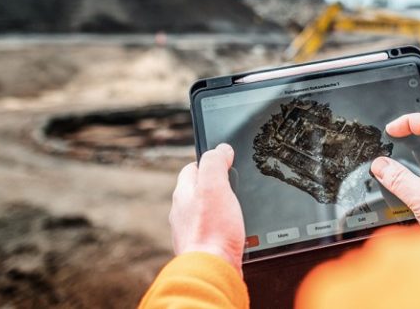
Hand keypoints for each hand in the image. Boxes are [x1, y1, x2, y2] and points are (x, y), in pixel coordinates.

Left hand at [170, 143, 244, 273]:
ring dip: (220, 209)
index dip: (210, 161)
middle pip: (199, 190)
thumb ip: (215, 163)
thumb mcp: (214, 185)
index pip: (192, 168)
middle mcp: (183, 212)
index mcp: (183, 193)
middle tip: (235, 186)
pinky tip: (235, 232)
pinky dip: (223, 229)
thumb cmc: (212, 230)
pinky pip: (213, 231)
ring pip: (206, 212)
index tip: (225, 161)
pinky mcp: (203, 248)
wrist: (212, 270)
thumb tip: (221, 149)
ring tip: (237, 209)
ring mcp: (191, 231)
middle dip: (216, 186)